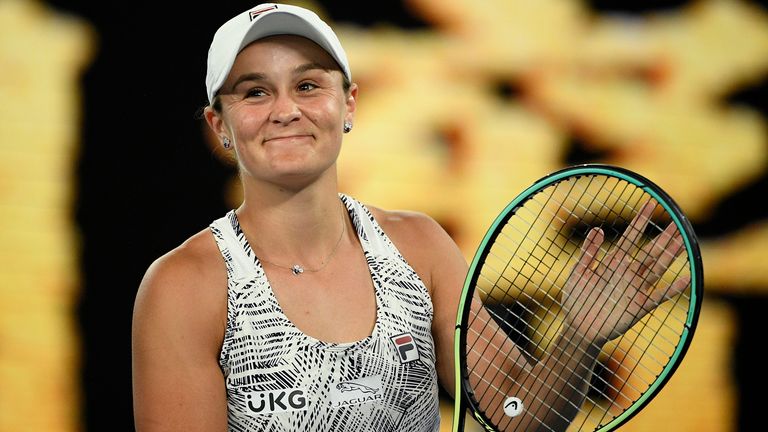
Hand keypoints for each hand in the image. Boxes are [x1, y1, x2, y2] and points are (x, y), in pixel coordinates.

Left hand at [561, 201, 690, 345]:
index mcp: (613, 264)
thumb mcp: (578, 273)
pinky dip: (671, 289)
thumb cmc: (577, 300)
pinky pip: (657, 297)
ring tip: (684, 240)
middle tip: (679, 221)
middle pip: (650, 252)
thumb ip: (589, 253)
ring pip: (657, 269)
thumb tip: (597, 229)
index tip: (650, 204)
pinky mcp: (638, 308)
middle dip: (664, 237)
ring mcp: (635, 290)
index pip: (629, 238)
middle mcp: (628, 274)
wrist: (578, 328)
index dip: (639, 222)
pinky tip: (685, 278)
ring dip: (670, 255)